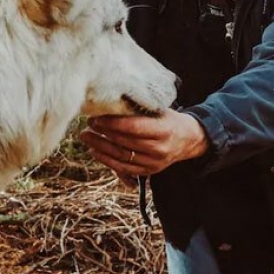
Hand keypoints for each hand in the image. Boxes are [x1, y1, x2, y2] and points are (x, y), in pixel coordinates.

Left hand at [81, 108, 209, 179]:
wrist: (187, 139)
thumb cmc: (168, 120)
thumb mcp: (159, 110)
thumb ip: (139, 109)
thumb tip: (110, 101)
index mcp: (164, 130)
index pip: (133, 127)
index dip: (112, 123)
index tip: (96, 118)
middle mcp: (160, 149)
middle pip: (125, 143)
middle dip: (102, 134)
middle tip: (87, 126)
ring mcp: (154, 163)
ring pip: (122, 157)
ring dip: (100, 147)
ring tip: (86, 137)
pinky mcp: (149, 172)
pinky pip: (124, 168)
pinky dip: (107, 161)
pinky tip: (95, 151)